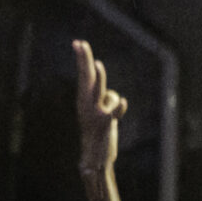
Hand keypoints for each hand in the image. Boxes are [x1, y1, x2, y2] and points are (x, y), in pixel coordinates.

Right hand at [73, 38, 126, 177]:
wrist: (94, 158)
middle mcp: (87, 104)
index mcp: (84, 100)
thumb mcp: (100, 112)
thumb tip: (111, 90)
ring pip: (102, 91)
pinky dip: (119, 108)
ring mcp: (96, 113)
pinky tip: (123, 104)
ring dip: (103, 83)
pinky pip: (113, 112)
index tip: (78, 43)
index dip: (83, 59)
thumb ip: (104, 98)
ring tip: (99, 71)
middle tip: (81, 44)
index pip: (85, 75)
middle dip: (85, 59)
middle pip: (88, 77)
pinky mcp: (105, 123)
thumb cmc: (98, 132)